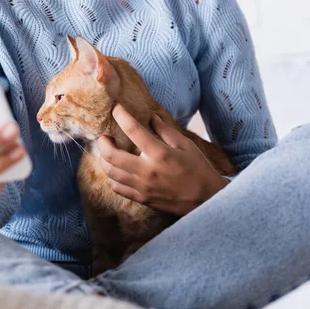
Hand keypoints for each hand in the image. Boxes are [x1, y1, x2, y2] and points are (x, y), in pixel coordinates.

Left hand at [97, 105, 227, 215]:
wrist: (206, 200)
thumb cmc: (199, 170)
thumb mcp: (186, 145)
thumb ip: (166, 131)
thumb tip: (151, 117)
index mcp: (160, 153)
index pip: (133, 130)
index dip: (120, 115)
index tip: (115, 108)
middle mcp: (147, 170)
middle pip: (111, 155)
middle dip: (102, 143)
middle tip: (104, 137)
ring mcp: (142, 187)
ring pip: (110, 173)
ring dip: (104, 160)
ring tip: (107, 153)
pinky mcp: (141, 198)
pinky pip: (117, 188)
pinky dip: (112, 177)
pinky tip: (117, 171)